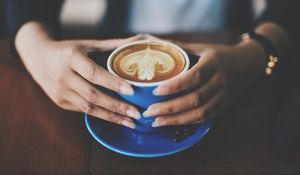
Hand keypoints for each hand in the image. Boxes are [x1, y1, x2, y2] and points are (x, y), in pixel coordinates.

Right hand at [16, 22, 142, 128]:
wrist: (38, 58)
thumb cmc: (69, 50)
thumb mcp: (87, 44)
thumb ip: (113, 45)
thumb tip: (140, 40)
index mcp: (71, 57)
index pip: (94, 73)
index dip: (112, 83)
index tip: (131, 90)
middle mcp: (63, 76)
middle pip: (92, 95)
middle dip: (116, 106)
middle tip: (136, 113)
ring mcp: (60, 91)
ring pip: (88, 108)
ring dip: (111, 116)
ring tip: (130, 122)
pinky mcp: (60, 102)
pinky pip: (83, 110)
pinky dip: (100, 114)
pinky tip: (116, 118)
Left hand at [143, 40, 266, 126]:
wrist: (248, 64)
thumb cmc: (220, 54)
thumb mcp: (202, 48)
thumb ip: (180, 48)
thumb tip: (154, 43)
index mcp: (214, 64)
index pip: (195, 77)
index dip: (175, 86)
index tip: (155, 91)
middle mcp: (221, 81)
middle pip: (195, 99)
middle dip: (170, 108)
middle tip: (149, 111)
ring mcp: (224, 96)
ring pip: (200, 113)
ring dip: (176, 120)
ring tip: (156, 121)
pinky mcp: (224, 107)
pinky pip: (205, 118)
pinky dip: (187, 122)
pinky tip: (172, 122)